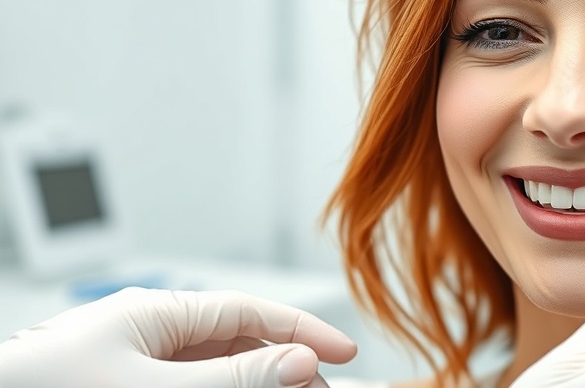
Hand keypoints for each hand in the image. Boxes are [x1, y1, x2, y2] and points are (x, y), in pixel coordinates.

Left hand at [0, 288, 356, 387]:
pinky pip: (194, 383)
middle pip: (240, 339)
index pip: (248, 311)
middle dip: (285, 364)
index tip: (343, 353)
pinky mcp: (133, 384)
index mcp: (155, 312)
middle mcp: (152, 332)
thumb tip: (297, 361)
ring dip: (259, 382)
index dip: (301, 328)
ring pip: (220, 366)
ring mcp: (142, 362)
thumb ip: (231, 377)